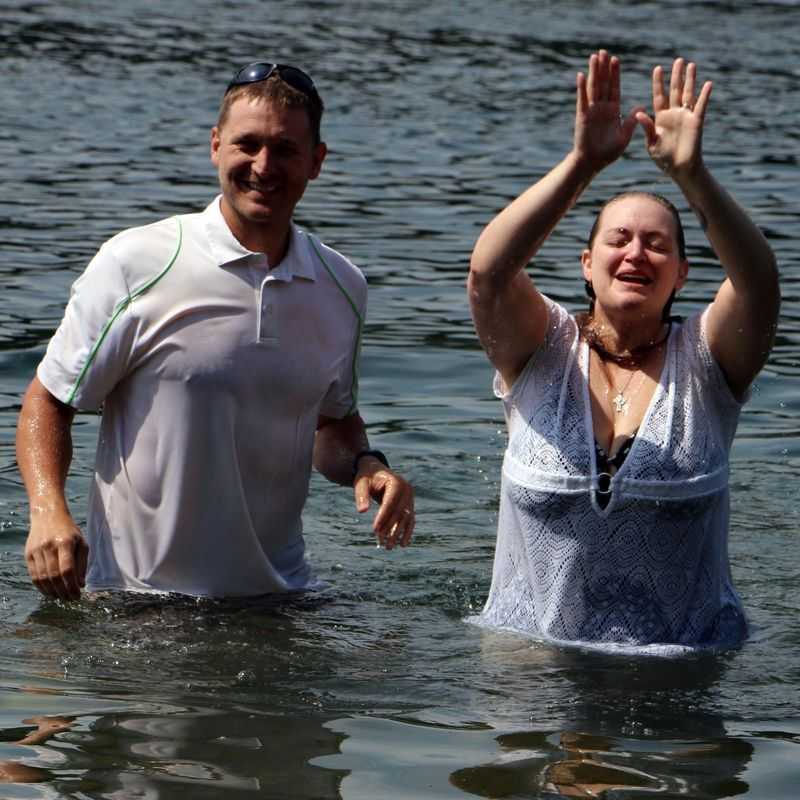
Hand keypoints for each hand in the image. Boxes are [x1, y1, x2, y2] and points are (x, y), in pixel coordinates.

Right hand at [25, 515, 87, 600]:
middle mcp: (49, 546)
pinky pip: (34, 575)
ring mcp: (36, 550)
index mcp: (66, 542)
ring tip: (61, 597)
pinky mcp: (28, 554)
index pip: (67, 569)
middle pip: (54, 576)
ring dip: (52, 591)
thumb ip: (82, 563)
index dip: (72, 585)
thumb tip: (81, 584)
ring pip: (42, 578)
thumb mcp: (82, 542)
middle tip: (70, 599)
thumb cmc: (69, 531)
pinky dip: (41, 587)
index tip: (77, 595)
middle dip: (63, 591)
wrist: (47, 515)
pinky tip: (50, 591)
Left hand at [353, 458, 414, 549]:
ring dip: (398, 534)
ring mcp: (410, 497)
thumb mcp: (361, 483)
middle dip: (390, 529)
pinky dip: (406, 532)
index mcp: (396, 482)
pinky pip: (410, 519)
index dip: (383, 517)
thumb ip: (361, 495)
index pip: (390, 503)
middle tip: (382, 543)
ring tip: (389, 547)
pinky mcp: (410, 504)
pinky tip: (402, 544)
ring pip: (406, 519)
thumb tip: (362, 511)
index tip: (375, 530)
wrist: (376, 471)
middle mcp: (407, 490)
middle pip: (399, 513)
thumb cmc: (367, 477)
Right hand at [574, 50, 640, 173]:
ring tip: (594, 56)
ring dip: (594, 72)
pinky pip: (582, 100)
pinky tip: (581, 75)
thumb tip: (641, 107)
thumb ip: (631, 121)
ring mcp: (591, 111)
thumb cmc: (607, 153)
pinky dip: (581, 88)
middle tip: (604, 51)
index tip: (615, 60)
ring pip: (593, 88)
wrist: (592, 164)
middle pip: (603, 83)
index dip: (615, 74)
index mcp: (612, 111)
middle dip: (604, 68)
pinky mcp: (582, 117)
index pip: (614, 88)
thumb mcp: (624, 136)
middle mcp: (601, 108)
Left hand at [636, 58, 711, 179]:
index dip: (658, 83)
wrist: (679, 169)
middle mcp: (673, 114)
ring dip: (690, 80)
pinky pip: (701, 106)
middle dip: (676, 76)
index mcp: (660, 118)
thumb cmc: (663, 159)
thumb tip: (639, 113)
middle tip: (678, 60)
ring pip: (688, 94)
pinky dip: (704, 95)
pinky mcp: (696, 122)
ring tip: (691, 65)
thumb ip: (647, 128)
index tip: (657, 68)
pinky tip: (707, 84)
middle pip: (675, 90)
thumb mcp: (651, 143)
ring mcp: (685, 117)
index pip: (659, 96)